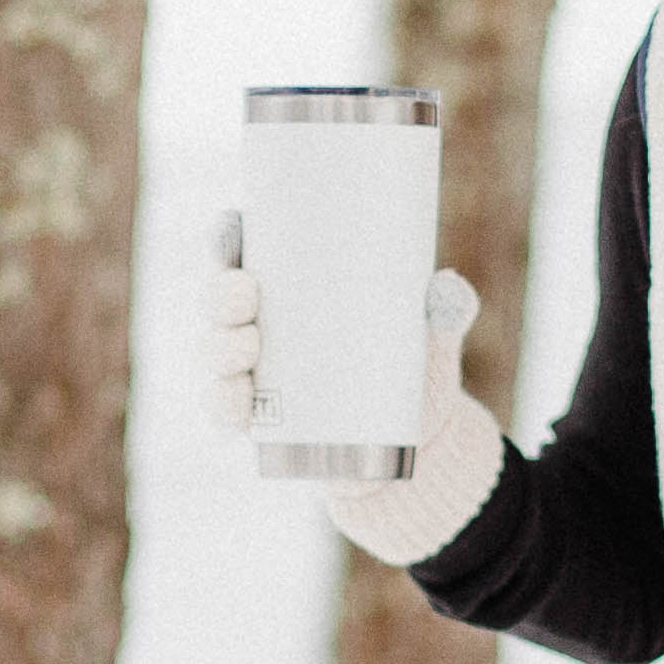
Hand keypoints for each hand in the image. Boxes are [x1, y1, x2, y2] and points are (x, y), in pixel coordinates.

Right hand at [207, 226, 504, 568]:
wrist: (415, 437)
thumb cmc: (414, 363)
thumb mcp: (431, 333)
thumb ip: (445, 308)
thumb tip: (448, 290)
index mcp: (289, 287)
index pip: (245, 252)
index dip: (227, 236)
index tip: (233, 227)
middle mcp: (260, 323)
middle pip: (220, 298)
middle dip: (220, 294)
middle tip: (248, 295)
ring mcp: (253, 371)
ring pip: (215, 352)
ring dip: (220, 348)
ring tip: (249, 349)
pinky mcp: (257, 419)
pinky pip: (223, 411)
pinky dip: (224, 407)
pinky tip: (237, 404)